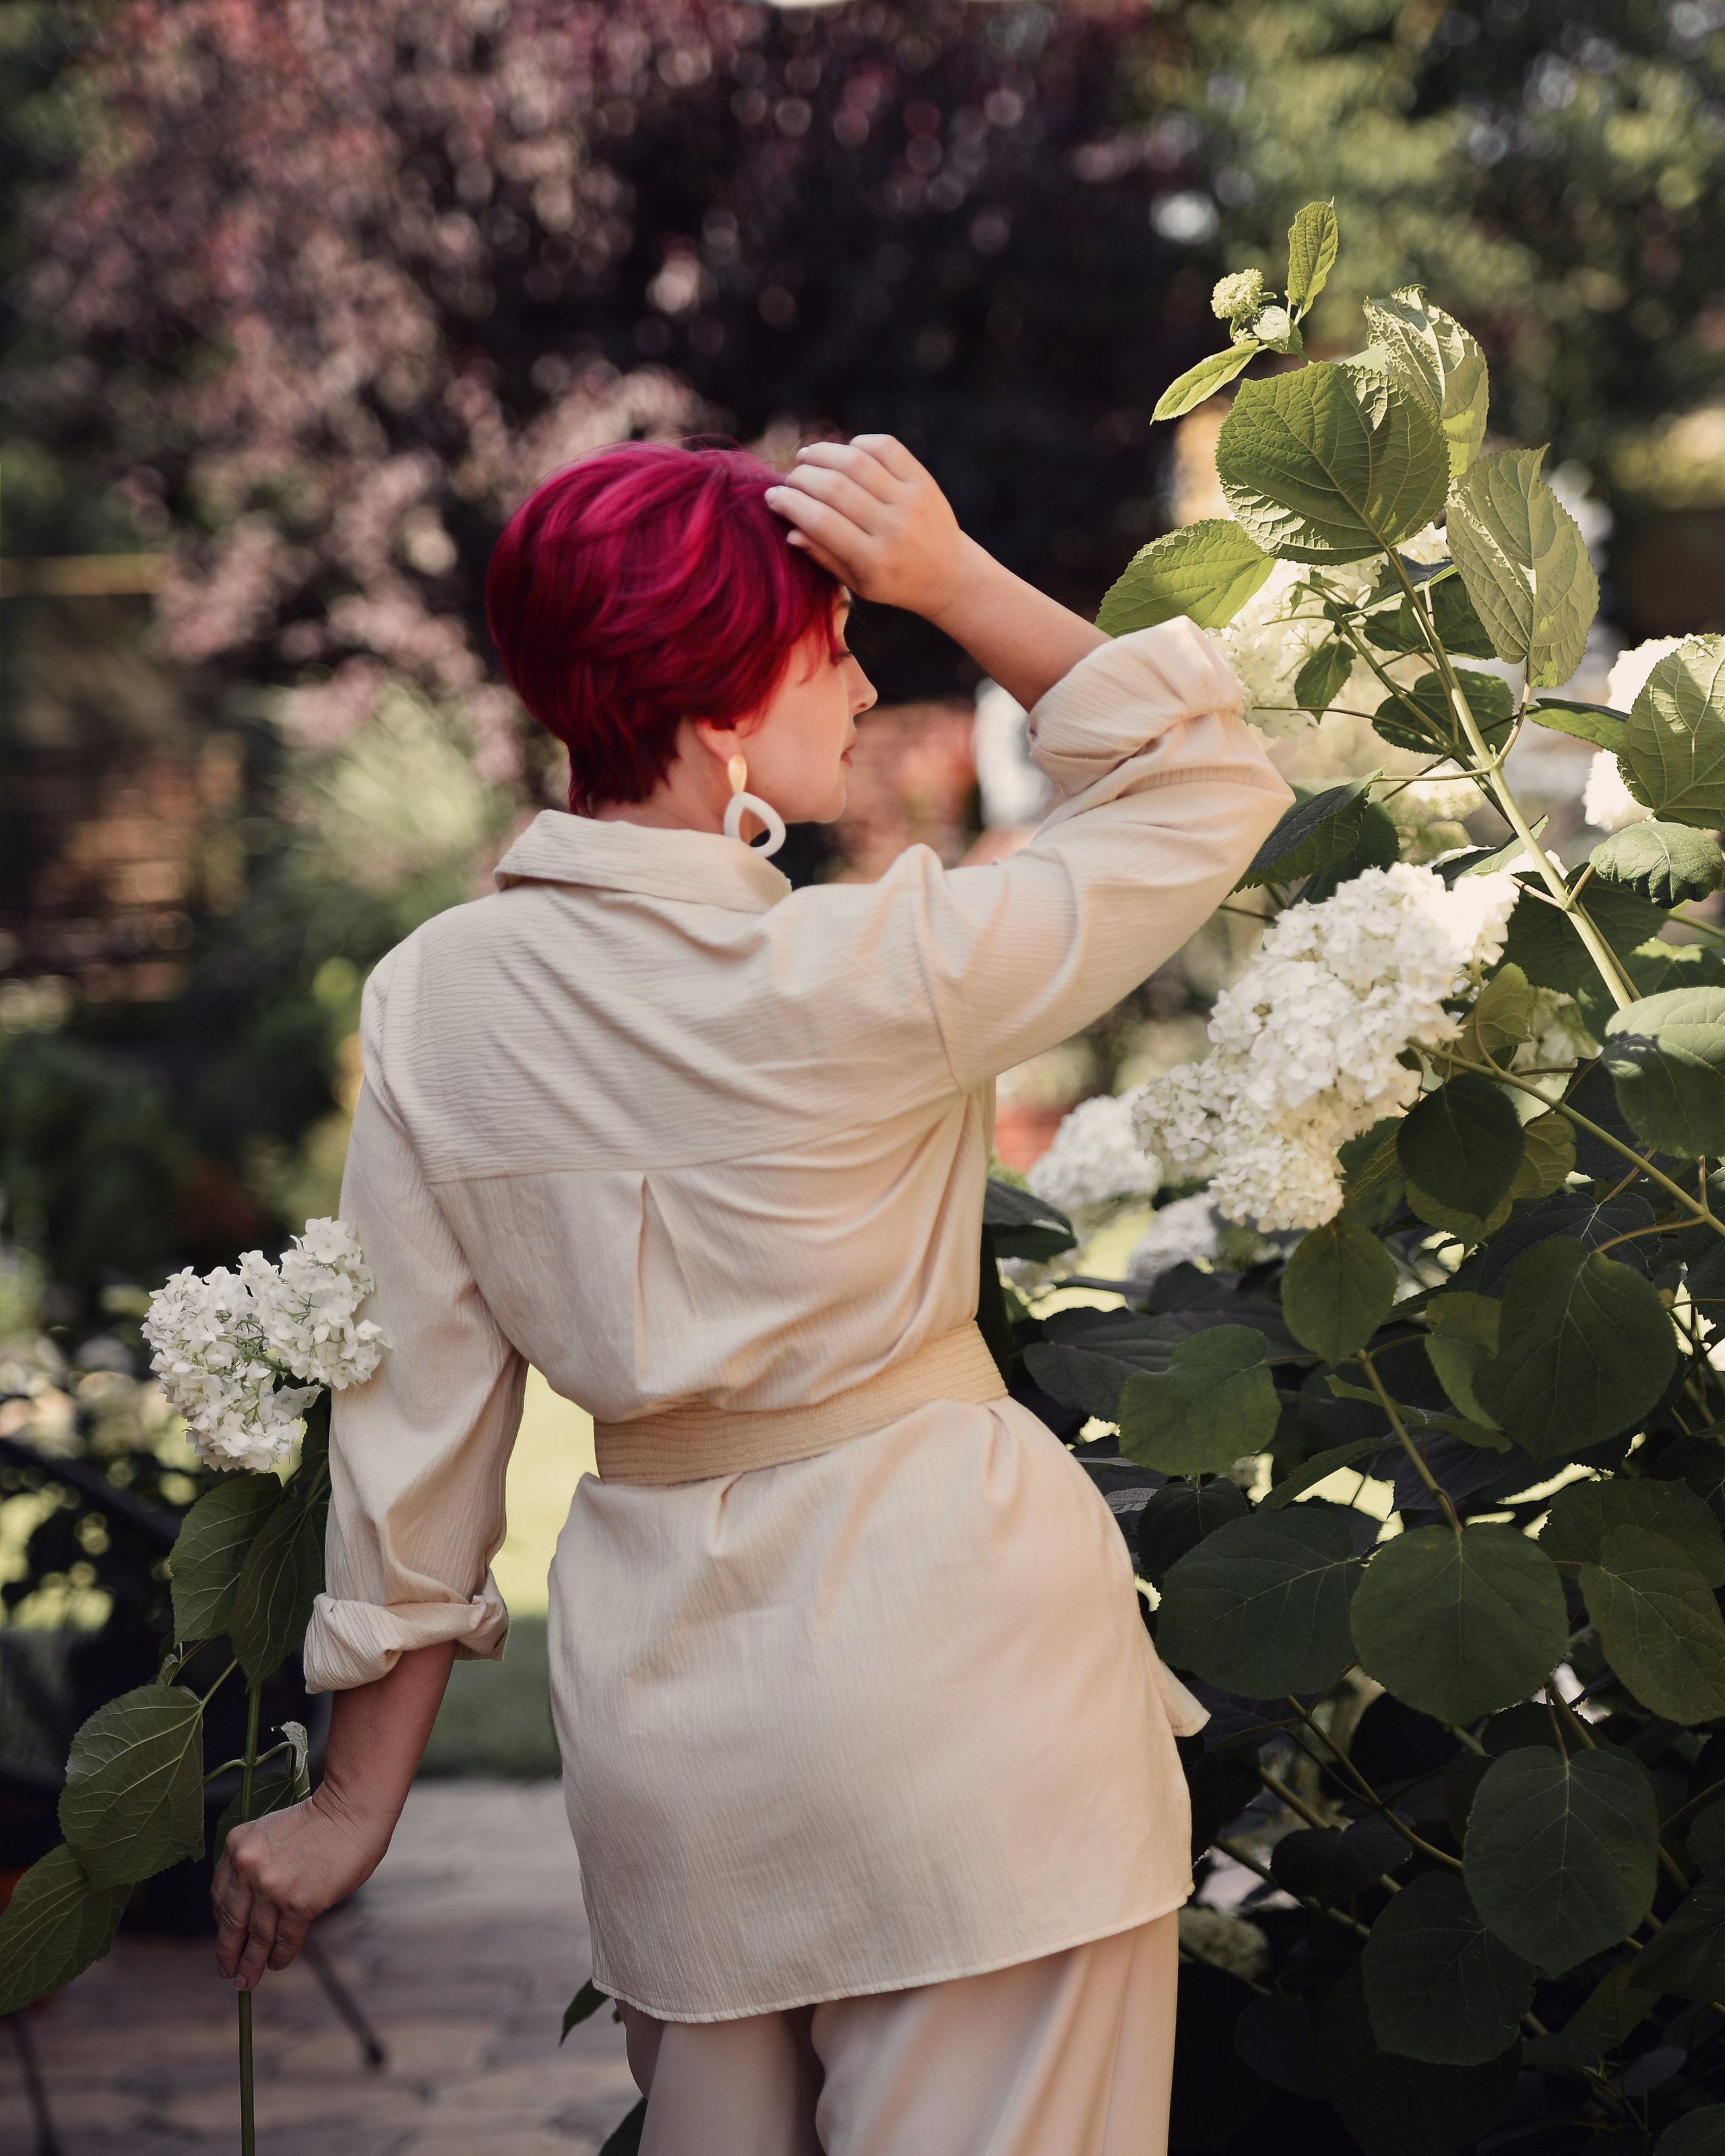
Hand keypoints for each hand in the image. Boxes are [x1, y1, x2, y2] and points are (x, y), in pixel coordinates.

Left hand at [212, 1789, 388, 1989]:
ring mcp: (272, 1887)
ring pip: (257, 1936)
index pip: (220, 1896)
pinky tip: (277, 1963)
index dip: (222, 1923)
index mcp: (237, 1846)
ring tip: (248, 1980)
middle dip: (229, 1953)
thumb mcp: (269, 1835)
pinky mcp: (299, 1903)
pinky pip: (284, 1938)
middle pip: (233, 1922)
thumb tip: (251, 1910)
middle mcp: (248, 1867)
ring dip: (252, 1962)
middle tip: (227, 1973)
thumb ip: (254, 1866)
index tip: (225, 1939)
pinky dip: (280, 1954)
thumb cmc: (317, 1821)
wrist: (351, 1810)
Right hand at [766, 435, 984, 622]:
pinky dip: (860, 443)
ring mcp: (910, 502)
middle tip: (790, 478)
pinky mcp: (923, 482)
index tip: (772, 496)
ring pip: (856, 462)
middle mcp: (892, 528)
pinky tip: (845, 451)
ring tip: (807, 457)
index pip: (820, 521)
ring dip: (824, 453)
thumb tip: (790, 528)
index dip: (790, 503)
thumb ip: (824, 556)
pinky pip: (886, 448)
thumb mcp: (857, 583)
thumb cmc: (894, 582)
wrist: (949, 576)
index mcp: (872, 560)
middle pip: (834, 488)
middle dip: (802, 478)